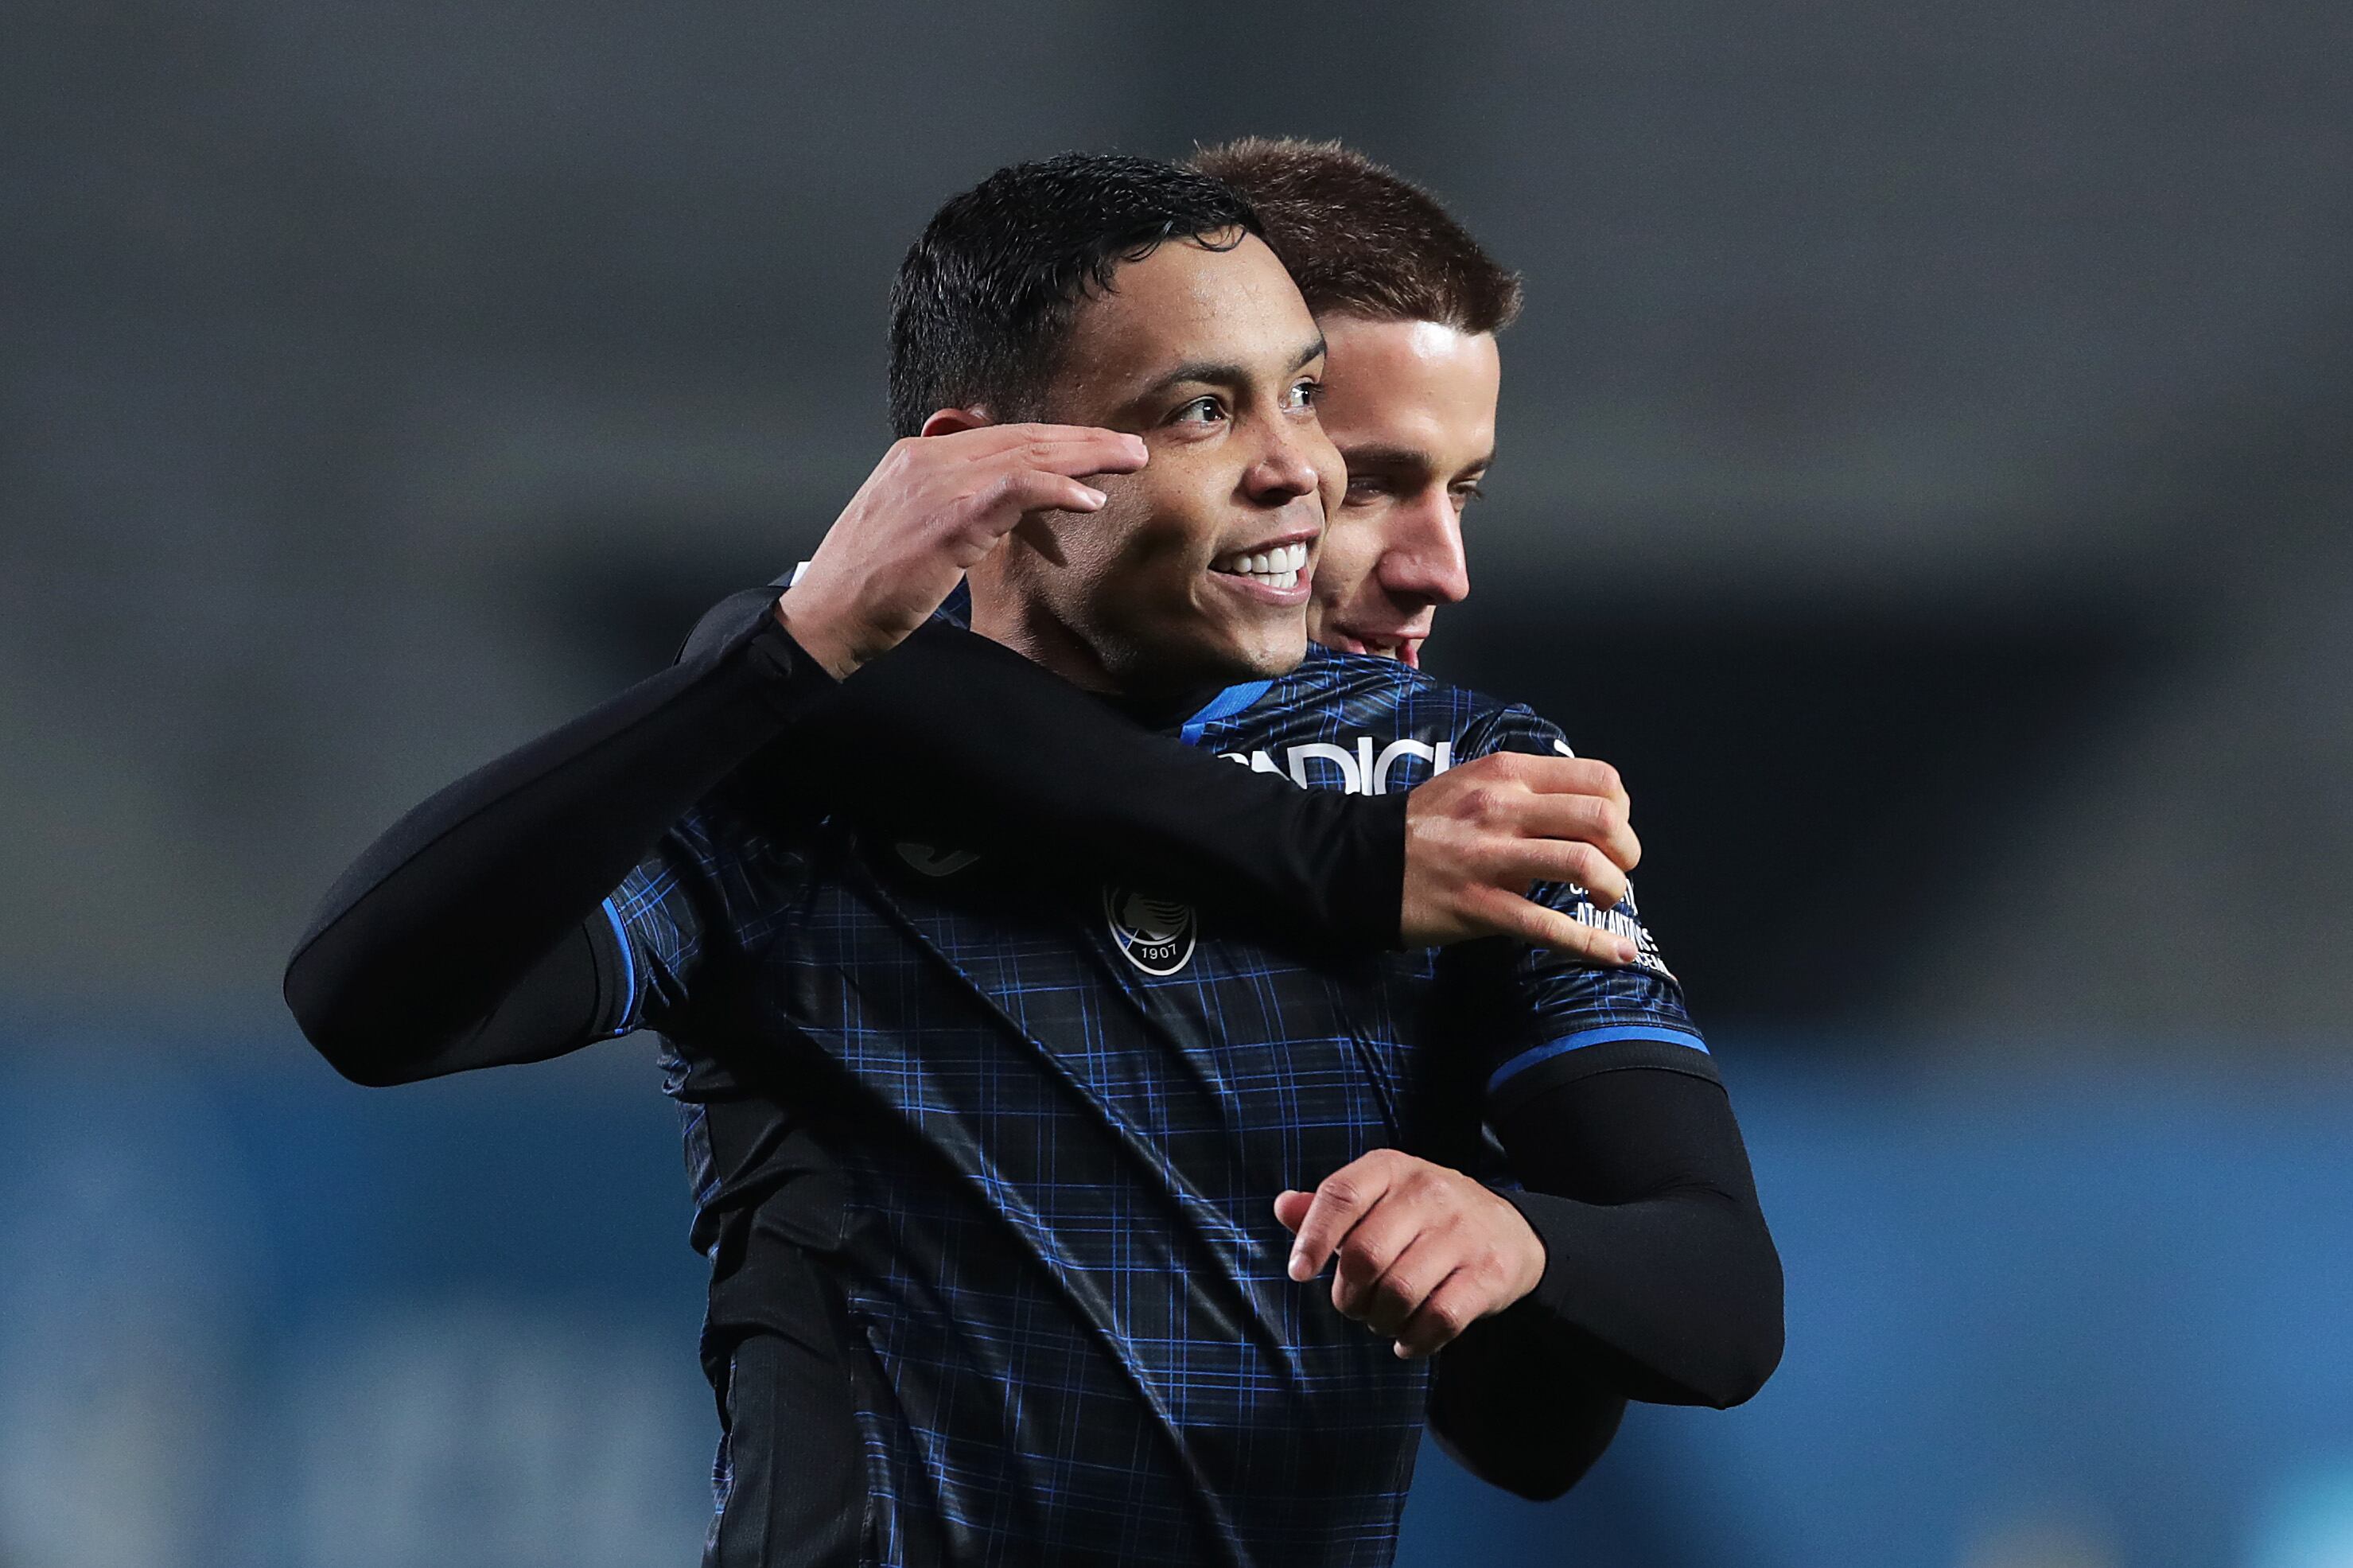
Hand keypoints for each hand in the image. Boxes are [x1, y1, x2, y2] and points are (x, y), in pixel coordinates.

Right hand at [774, 418, 1147, 677]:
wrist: (827, 615)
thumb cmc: (867, 586)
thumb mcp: (910, 529)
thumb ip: (953, 509)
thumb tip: (1002, 511)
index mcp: (916, 455)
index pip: (1000, 436)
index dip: (1053, 439)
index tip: (1094, 445)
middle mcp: (927, 457)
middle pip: (1021, 437)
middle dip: (1082, 439)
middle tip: (1130, 446)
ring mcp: (938, 483)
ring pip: (1027, 454)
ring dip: (1085, 456)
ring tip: (1129, 461)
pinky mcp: (949, 517)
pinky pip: (1017, 489)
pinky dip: (1058, 489)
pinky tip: (1091, 499)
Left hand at [1274, 1149, 1546, 1359]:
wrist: (1510, 1229)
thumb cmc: (1424, 1217)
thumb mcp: (1380, 1198)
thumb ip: (1331, 1207)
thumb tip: (1283, 1207)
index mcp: (1392, 1168)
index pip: (1341, 1195)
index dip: (1313, 1238)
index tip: (1299, 1273)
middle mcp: (1430, 1192)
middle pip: (1365, 1255)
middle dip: (1349, 1296)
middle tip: (1355, 1305)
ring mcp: (1464, 1232)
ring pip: (1400, 1293)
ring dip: (1380, 1321)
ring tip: (1383, 1319)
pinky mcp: (1491, 1273)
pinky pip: (1439, 1319)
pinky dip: (1415, 1341)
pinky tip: (1408, 1341)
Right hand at [1399, 751, 1641, 960]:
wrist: (1361, 861)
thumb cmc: (1424, 825)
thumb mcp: (1476, 783)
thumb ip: (1528, 790)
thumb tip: (1585, 813)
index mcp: (1508, 774)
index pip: (1599, 779)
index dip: (1622, 809)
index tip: (1611, 832)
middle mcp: (1504, 808)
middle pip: (1602, 818)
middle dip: (1626, 851)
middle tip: (1616, 869)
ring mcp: (1491, 858)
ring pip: (1583, 864)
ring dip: (1613, 888)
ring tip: (1606, 900)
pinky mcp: (1481, 906)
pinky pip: (1549, 926)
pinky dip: (1594, 944)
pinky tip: (1618, 954)